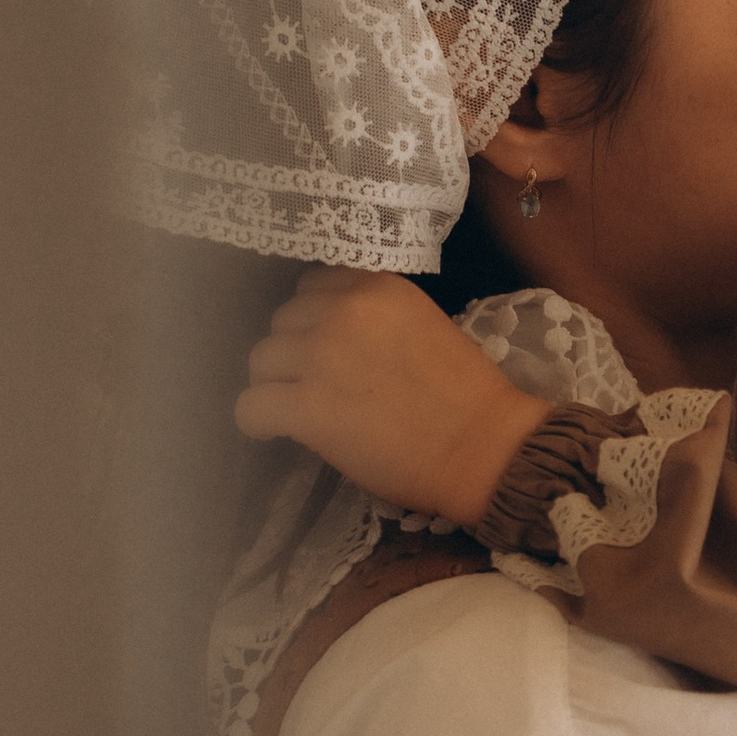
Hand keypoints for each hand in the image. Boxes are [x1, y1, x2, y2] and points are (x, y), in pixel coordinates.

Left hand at [232, 269, 549, 528]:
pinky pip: (250, 406)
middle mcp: (343, 311)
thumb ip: (376, 318)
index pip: (313, 286)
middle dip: (292, 351)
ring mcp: (320, 357)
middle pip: (281, 321)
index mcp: (378, 287)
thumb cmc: (468, 396)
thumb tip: (331, 335)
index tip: (325, 346)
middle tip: (313, 383)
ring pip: (259, 360)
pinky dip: (256, 421)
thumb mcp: (423, 326)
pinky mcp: (306, 408)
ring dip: (272, 383)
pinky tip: (275, 431)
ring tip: (294, 408)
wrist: (486, 449)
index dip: (313, 319)